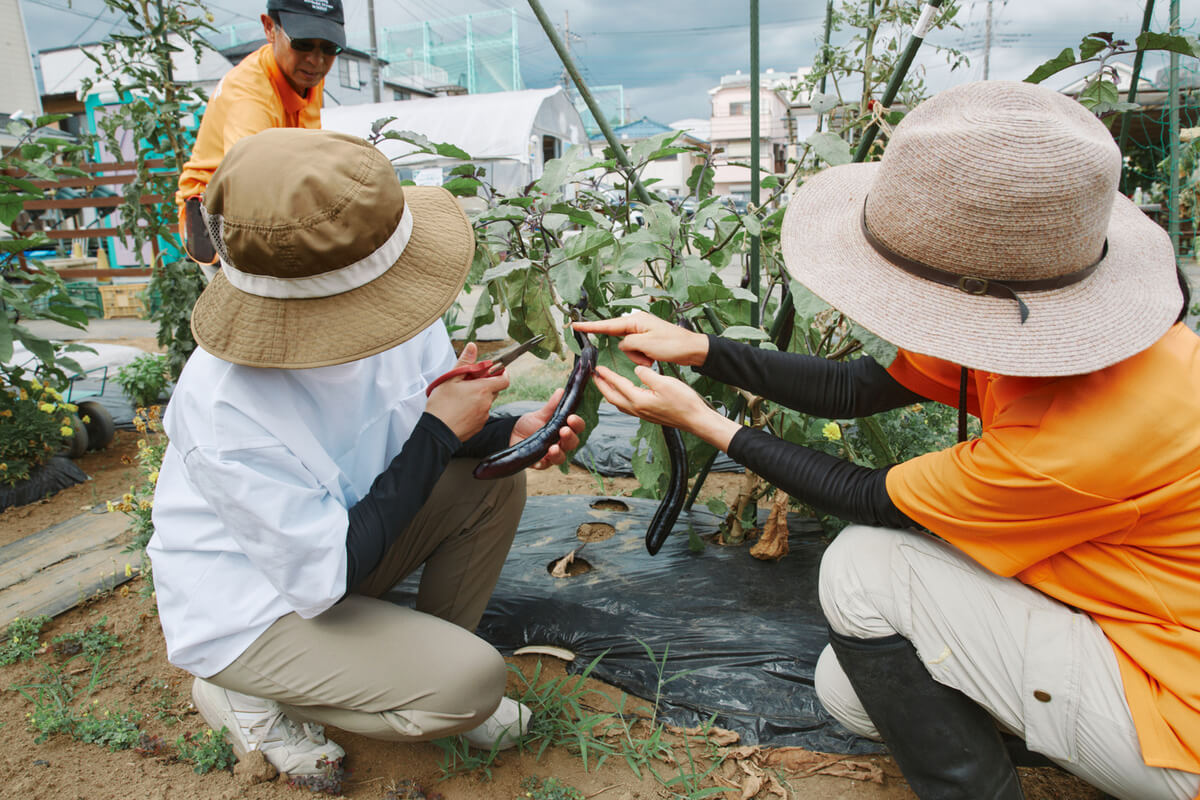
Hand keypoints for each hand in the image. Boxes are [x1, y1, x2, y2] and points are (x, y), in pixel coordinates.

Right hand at [425, 342, 508, 440]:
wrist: (437, 432)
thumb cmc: (442, 405)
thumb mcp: (450, 379)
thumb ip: (464, 363)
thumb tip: (472, 347)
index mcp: (482, 389)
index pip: (504, 379)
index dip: (501, 372)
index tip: (494, 369)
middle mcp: (487, 403)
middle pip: (495, 389)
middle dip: (486, 383)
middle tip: (470, 382)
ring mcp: (484, 415)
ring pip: (487, 402)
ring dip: (479, 397)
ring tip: (462, 396)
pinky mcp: (479, 426)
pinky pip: (481, 413)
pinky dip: (475, 409)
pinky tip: (461, 408)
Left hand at [509, 388, 585, 469]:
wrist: (513, 435)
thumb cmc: (531, 425)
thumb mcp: (540, 414)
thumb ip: (551, 406)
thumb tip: (561, 391)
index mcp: (565, 429)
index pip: (577, 428)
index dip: (577, 424)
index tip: (571, 418)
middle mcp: (561, 444)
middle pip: (572, 444)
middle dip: (570, 437)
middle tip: (564, 430)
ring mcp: (551, 455)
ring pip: (561, 458)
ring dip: (559, 453)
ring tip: (553, 448)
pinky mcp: (539, 463)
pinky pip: (544, 465)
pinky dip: (544, 462)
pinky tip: (542, 458)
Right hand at [572, 311, 707, 367]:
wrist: (692, 349)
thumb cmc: (672, 344)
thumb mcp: (646, 345)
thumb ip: (628, 344)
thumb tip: (622, 345)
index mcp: (635, 321)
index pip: (607, 324)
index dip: (590, 327)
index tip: (575, 326)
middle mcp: (637, 323)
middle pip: (620, 339)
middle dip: (631, 352)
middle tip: (648, 355)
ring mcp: (642, 332)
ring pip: (628, 348)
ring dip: (638, 356)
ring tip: (653, 357)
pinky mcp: (647, 340)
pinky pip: (636, 351)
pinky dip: (643, 357)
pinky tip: (655, 357)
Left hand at [591, 365, 739, 450]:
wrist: (696, 420)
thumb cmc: (684, 402)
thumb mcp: (665, 382)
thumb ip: (647, 374)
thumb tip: (636, 370)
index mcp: (639, 400)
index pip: (617, 385)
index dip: (607, 375)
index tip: (598, 368)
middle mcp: (637, 409)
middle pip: (612, 397)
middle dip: (601, 386)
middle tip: (594, 376)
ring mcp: (642, 414)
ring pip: (619, 403)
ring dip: (609, 393)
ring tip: (605, 384)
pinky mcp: (648, 416)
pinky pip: (627, 407)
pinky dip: (620, 399)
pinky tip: (624, 394)